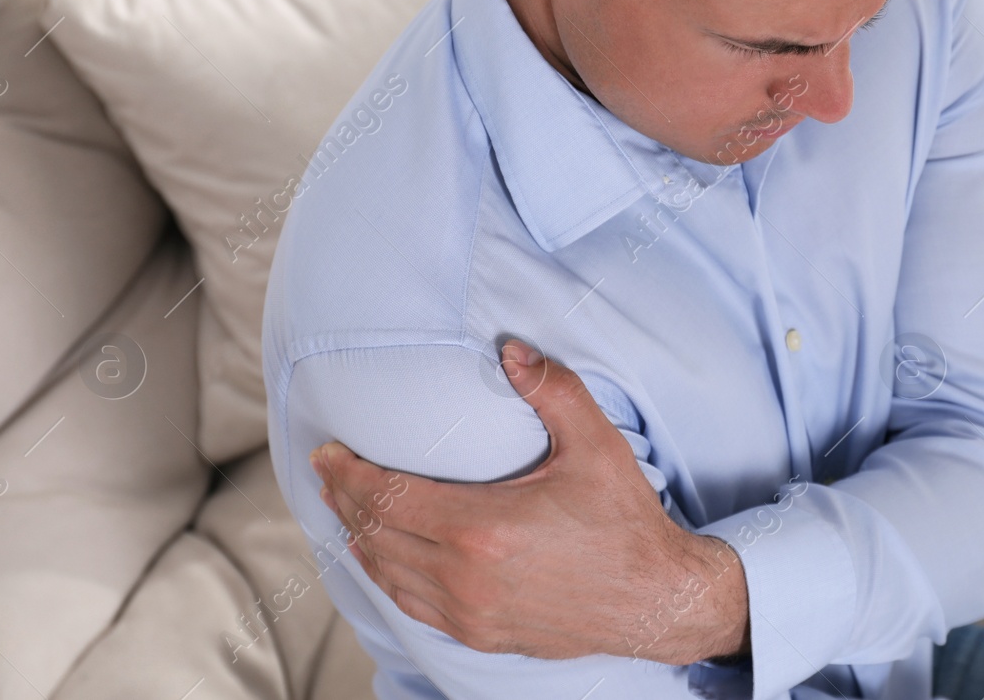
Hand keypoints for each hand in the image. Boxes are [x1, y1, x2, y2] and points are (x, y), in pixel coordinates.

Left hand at [308, 339, 749, 663]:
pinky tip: (382, 560)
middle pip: (376, 534)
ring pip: (387, 574)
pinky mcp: (480, 634)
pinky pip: (412, 605)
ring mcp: (469, 612)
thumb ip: (552, 390)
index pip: (387, 497)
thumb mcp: (596, 444)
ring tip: (346, 510)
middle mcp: (464, 576)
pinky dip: (386, 577)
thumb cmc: (626, 522)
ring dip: (359, 539)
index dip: (348, 474)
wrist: (656, 601)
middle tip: (328, 473)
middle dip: (344, 500)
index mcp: (480, 526)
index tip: (327, 453)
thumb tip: (512, 349)